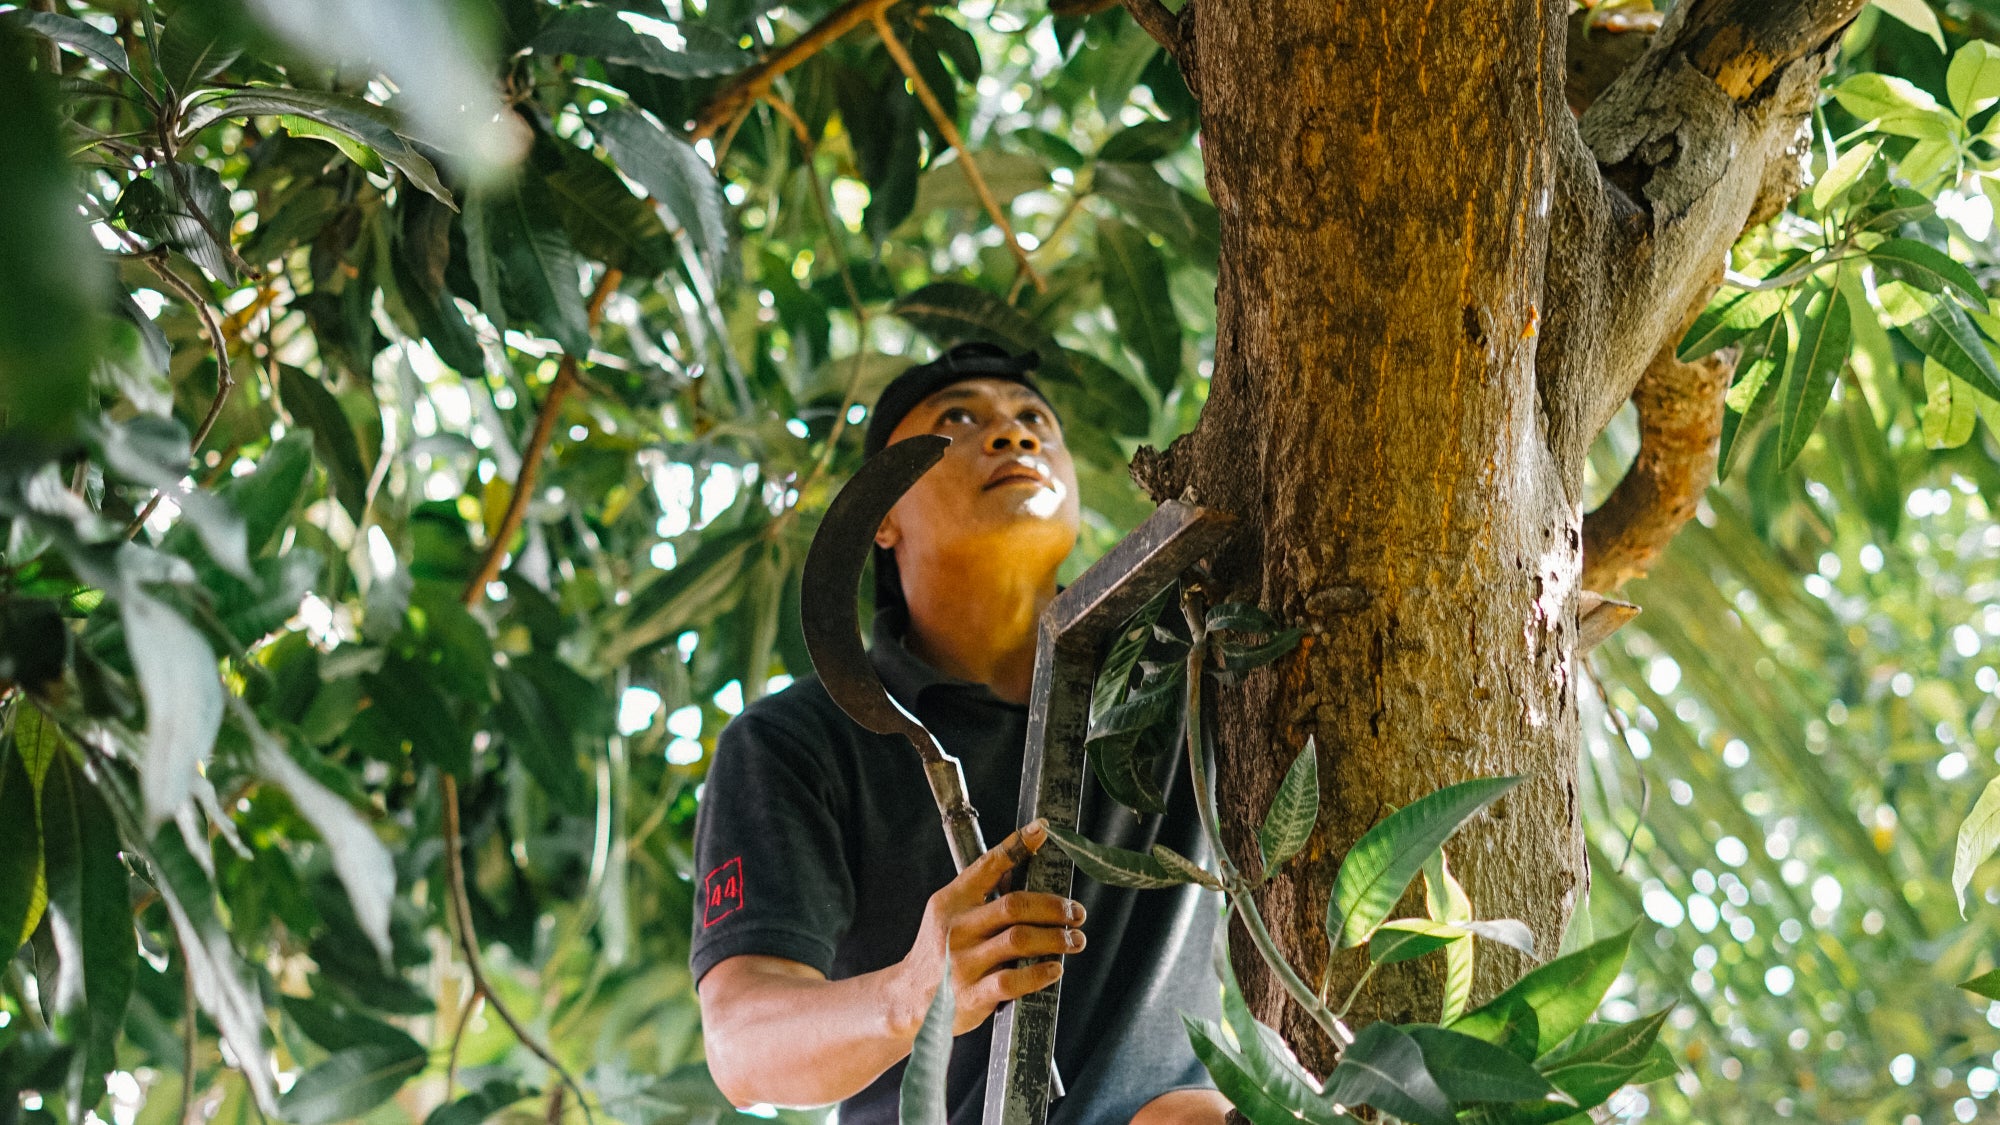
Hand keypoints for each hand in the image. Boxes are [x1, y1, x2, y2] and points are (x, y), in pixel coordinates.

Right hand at [896, 819, 1086, 1036]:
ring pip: (1019, 940)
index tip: (1042, 830)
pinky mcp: (971, 995)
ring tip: (1075, 939)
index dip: (1016, 846)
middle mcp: (956, 928)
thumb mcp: (950, 915)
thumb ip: (982, 897)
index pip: (987, 866)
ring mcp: (963, 963)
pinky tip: (1055, 968)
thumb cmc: (940, 953)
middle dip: (1054, 907)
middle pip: (1014, 905)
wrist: (908, 1000)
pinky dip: (1039, 973)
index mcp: (952, 902)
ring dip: (1056, 938)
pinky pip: (1013, 981)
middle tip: (1077, 912)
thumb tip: (1025, 868)